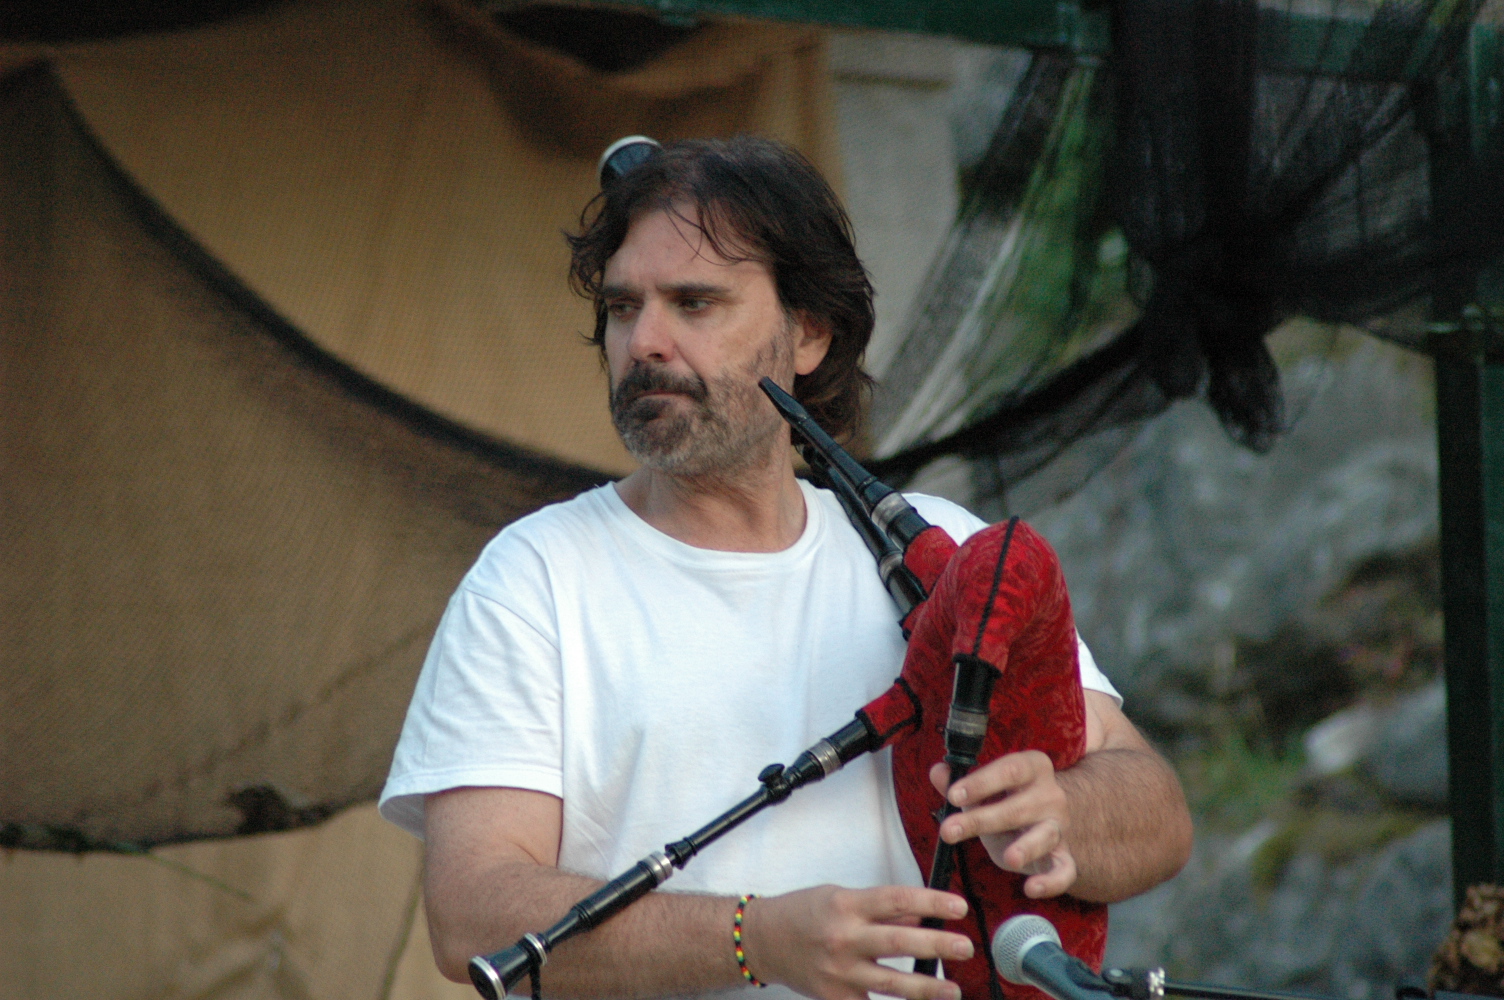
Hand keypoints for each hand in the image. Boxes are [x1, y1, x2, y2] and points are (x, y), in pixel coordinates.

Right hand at [739, 884, 974, 999]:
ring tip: (953, 990)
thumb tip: (920, 918)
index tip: (959, 907)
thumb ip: (880, 909)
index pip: (897, 900)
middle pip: (899, 942)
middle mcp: (844, 937)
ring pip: (891, 983)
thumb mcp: (841, 897)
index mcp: (847, 904)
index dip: (931, 903)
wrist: (763, 940)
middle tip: (965, 947)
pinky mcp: (834, 997)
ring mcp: (839, 971)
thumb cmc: (803, 913)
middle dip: (937, 946)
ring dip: (926, 988)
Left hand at [929, 751, 1077, 898]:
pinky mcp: (1064, 856)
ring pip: (1045, 836)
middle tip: (949, 831)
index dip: (981, 782)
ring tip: (1010, 858)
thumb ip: (959, 782)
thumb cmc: (1006, 801)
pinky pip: (1064, 870)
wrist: (1045, 821)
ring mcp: (1059, 826)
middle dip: (981, 820)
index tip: (953, 796)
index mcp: (1032, 767)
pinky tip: (1031, 889)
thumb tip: (938, 771)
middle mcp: (1050, 795)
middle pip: (1018, 807)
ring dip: (1027, 848)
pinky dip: (1052, 882)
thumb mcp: (983, 790)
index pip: (1009, 769)